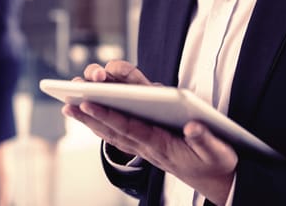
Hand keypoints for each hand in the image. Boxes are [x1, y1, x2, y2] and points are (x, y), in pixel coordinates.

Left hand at [63, 60, 237, 204]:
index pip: (129, 128)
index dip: (107, 115)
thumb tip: (193, 127)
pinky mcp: (146, 143)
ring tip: (68, 107)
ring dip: (90, 120)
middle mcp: (148, 145)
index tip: (87, 104)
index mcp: (162, 145)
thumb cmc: (216, 163)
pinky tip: (88, 116)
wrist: (216, 181)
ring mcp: (145, 146)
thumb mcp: (219, 152)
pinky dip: (102, 124)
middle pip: (113, 129)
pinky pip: (119, 133)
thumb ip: (206, 140)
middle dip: (89, 116)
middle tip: (66, 103)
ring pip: (112, 132)